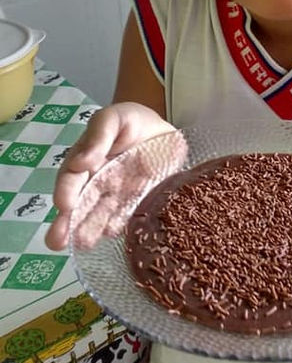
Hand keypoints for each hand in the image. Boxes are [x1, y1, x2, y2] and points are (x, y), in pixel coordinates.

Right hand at [45, 102, 185, 250]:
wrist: (163, 132)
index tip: (64, 204)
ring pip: (100, 216)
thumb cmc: (132, 122)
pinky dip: (119, 226)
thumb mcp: (114, 119)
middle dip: (67, 223)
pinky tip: (113, 234)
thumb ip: (99, 135)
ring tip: (83, 244)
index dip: (66, 191)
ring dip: (89, 231)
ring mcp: (116, 197)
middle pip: (80, 204)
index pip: (71, 178)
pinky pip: (127, 217)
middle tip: (56, 242)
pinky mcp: (136, 205)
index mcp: (86, 161)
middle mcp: (97, 183)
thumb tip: (80, 161)